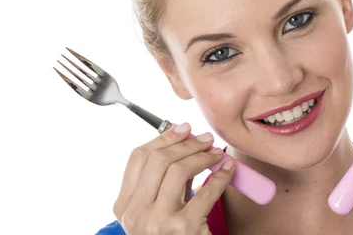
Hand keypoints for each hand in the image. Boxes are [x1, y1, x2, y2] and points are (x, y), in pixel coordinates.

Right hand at [113, 122, 233, 234]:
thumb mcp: (159, 208)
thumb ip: (166, 180)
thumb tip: (185, 140)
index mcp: (124, 206)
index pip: (138, 158)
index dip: (162, 138)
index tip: (183, 128)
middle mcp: (135, 214)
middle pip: (158, 160)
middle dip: (186, 143)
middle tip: (205, 138)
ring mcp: (157, 222)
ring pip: (178, 170)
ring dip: (203, 156)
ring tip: (217, 153)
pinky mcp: (183, 229)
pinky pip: (206, 191)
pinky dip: (221, 176)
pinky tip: (228, 171)